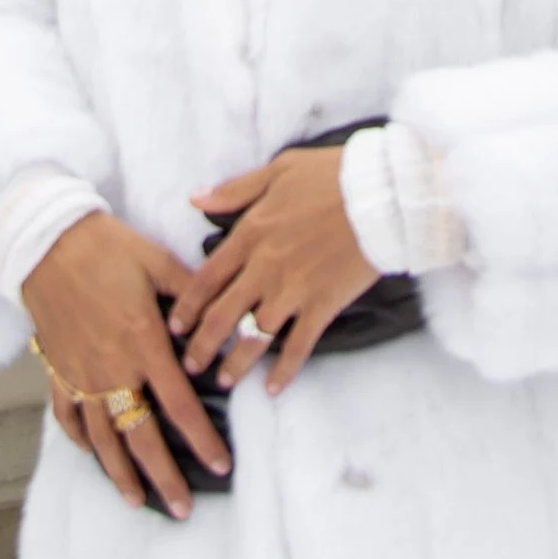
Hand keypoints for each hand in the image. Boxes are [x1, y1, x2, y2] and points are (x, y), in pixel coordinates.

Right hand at [20, 213, 228, 516]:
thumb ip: (193, 296)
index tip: (221, 465)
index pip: (180, 404)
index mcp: (143, 342)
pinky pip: (67, 416)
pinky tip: (93, 456)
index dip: (201, 439)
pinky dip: (80, 440)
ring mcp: (80, 373)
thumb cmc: (107, 246)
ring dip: (120, 473)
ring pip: (102, 437)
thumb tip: (224, 325)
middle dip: (164, 476)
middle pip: (140, 436)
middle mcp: (111, 367)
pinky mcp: (57, 369)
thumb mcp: (157, 261)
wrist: (45, 240)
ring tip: (137, 500)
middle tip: (182, 509)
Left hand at [170, 148, 379, 392]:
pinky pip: (298, 346)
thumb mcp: (278, 169)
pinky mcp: (323, 306)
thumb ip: (234, 189)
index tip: (175, 326)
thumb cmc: (332, 176)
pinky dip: (284, 371)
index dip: (187, 306)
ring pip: (254, 336)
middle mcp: (265, 267)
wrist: (382, 194)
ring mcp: (294, 290)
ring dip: (235, 363)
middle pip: (223, 314)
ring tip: (224, 381)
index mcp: (251, 233)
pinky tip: (272, 389)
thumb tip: (195, 200)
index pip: (207, 277)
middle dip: (202, 344)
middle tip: (190, 366)